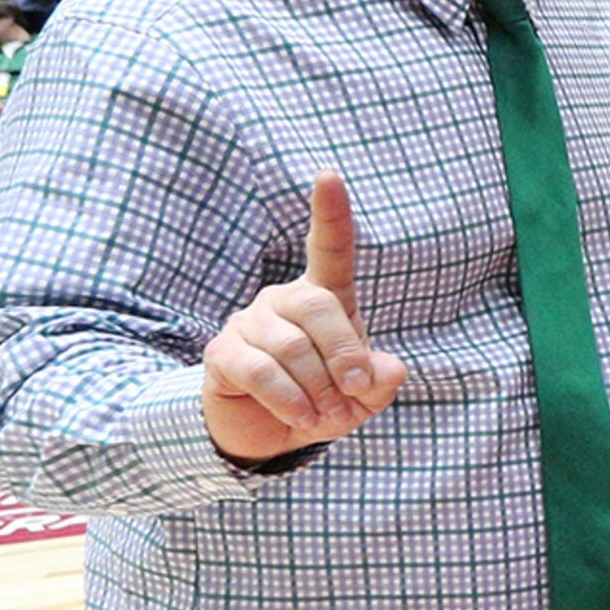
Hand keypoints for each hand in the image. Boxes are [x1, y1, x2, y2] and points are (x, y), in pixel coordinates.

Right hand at [203, 171, 409, 461]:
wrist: (269, 435)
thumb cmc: (323, 401)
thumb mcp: (363, 397)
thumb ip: (380, 381)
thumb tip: (386, 368)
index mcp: (324, 298)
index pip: (329, 249)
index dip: (330, 214)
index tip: (329, 175)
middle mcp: (283, 300)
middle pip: (319, 306)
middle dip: (345, 355)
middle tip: (354, 394)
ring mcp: (248, 323)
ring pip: (293, 346)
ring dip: (319, 391)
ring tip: (327, 418)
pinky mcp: (223, 354)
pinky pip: (261, 370)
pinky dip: (289, 400)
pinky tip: (299, 417)